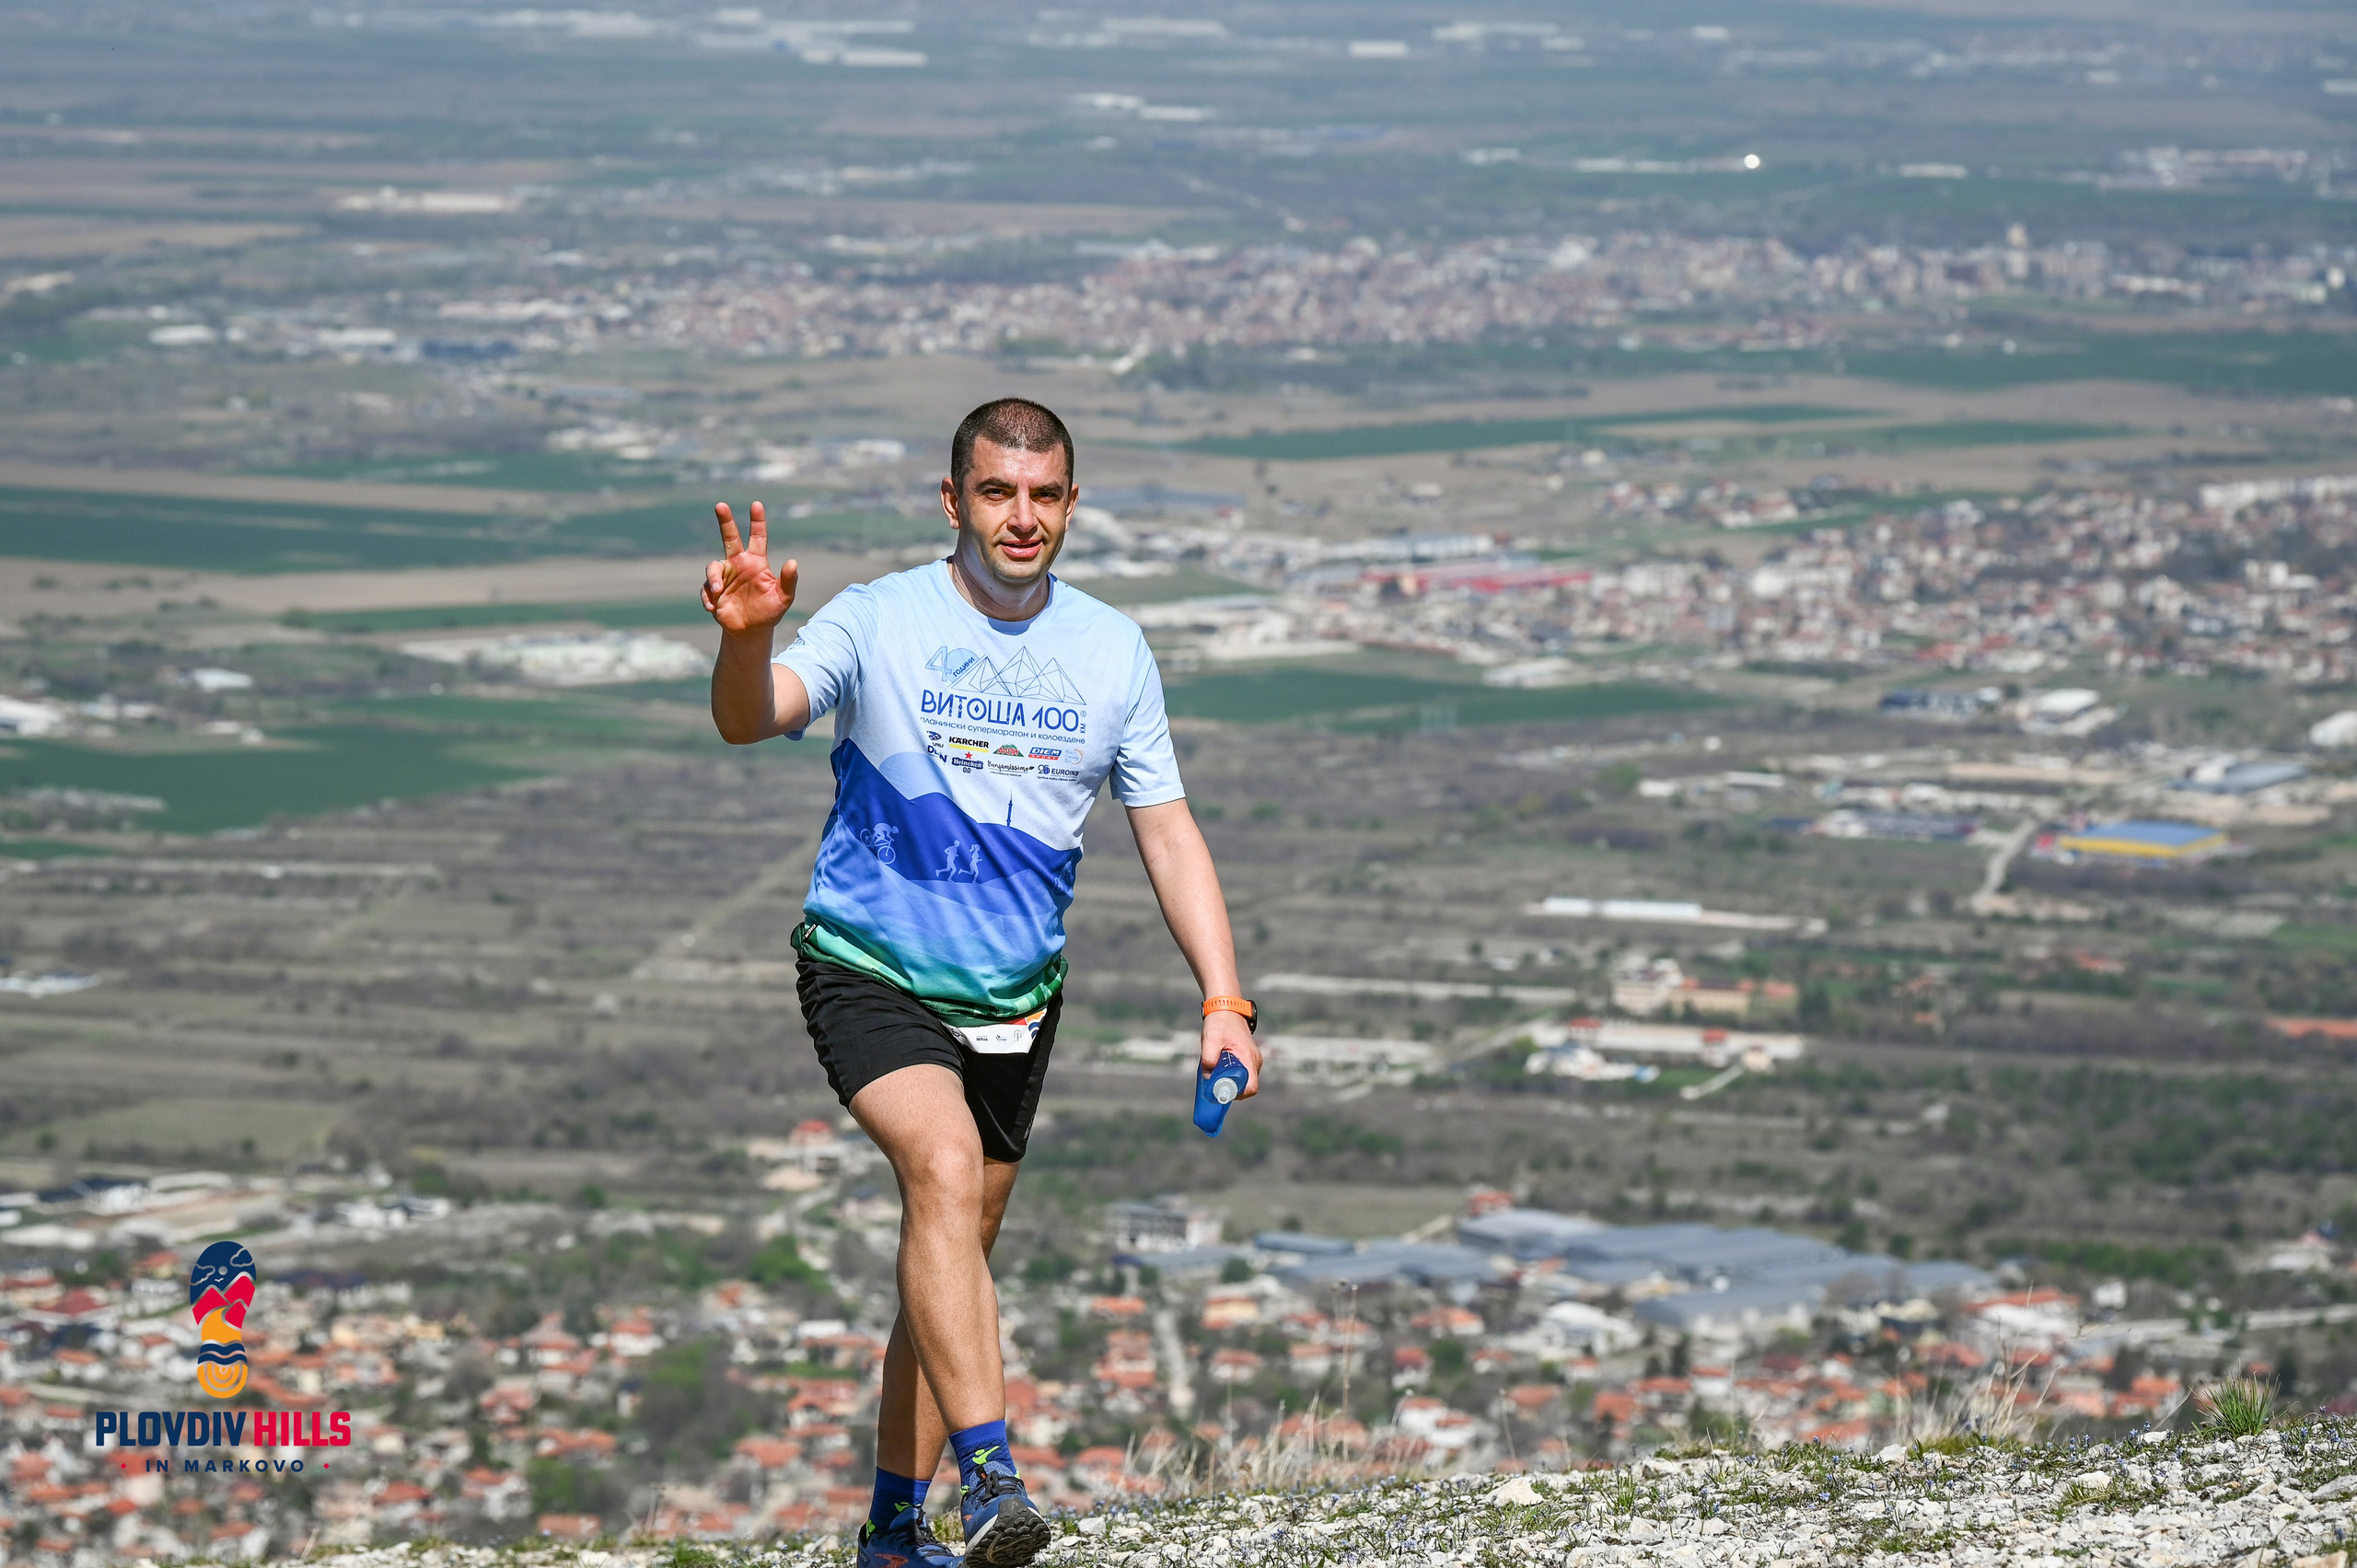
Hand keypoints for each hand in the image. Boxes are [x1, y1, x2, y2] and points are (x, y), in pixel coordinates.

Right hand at [703, 502, 796, 634]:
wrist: (752, 631)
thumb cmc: (770, 611)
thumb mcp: (783, 598)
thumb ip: (789, 581)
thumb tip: (793, 562)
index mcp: (756, 562)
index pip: (757, 537)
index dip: (757, 521)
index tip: (756, 504)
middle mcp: (738, 564)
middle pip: (730, 537)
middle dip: (725, 521)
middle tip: (721, 505)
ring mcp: (724, 577)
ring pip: (713, 567)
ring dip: (714, 577)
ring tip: (719, 590)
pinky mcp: (713, 592)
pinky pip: (706, 589)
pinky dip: (708, 596)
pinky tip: (713, 607)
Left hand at [1202, 1011, 1261, 1098]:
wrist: (1226, 1006)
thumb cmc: (1220, 1022)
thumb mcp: (1211, 1040)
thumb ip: (1209, 1059)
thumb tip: (1208, 1077)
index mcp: (1249, 1058)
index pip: (1252, 1087)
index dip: (1239, 1095)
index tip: (1224, 1091)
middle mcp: (1255, 1060)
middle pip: (1247, 1085)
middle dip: (1232, 1088)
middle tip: (1216, 1083)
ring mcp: (1253, 1058)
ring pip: (1245, 1078)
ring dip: (1232, 1080)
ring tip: (1216, 1073)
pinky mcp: (1248, 1055)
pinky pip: (1244, 1071)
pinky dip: (1234, 1073)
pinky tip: (1220, 1067)